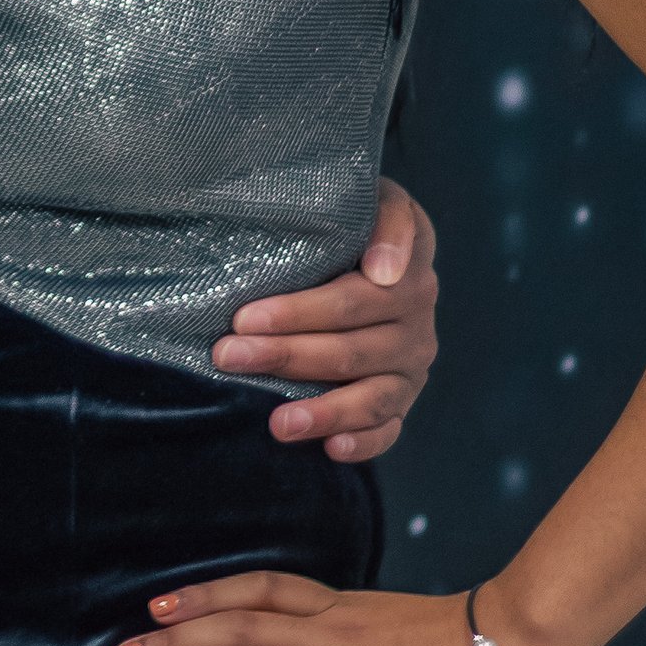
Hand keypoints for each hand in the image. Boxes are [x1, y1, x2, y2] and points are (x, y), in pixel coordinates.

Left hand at [110, 570, 553, 645]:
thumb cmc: (457, 638)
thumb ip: (342, 628)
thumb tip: (303, 642)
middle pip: (238, 630)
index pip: (258, 590)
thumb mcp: (386, 617)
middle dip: (176, 643)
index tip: (158, 606)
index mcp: (338, 609)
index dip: (204, 595)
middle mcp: (331, 638)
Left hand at [214, 175, 438, 459]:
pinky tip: (332, 449)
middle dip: (284, 355)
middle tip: (227, 355)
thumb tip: (383, 269)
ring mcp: (412, 365)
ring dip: (322, 411)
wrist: (374, 240)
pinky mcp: (404, 397)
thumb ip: (384, 218)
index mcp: (409, 271)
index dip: (298, 312)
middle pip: (349, 348)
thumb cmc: (352, 217)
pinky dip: (365, 442)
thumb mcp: (371, 196)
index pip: (352, 300)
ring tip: (277, 423)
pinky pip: (390, 427)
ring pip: (370, 395)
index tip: (247, 317)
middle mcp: (418, 322)